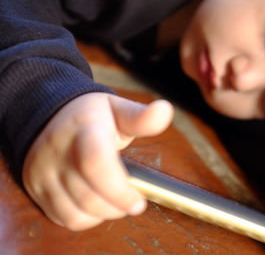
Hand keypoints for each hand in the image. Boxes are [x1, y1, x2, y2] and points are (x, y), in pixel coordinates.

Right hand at [23, 92, 172, 229]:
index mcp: (85, 130)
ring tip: (115, 200)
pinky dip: (86, 218)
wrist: (48, 115)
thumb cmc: (91, 116)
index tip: (139, 202)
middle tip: (133, 201)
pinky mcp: (36, 188)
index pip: (96, 163)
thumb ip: (141, 118)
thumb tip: (164, 111)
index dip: (120, 190)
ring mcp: (43, 172)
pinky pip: (64, 218)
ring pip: (77, 212)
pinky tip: (95, 203)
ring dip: (104, 213)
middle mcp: (59, 152)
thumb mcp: (118, 109)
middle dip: (118, 205)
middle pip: (89, 196)